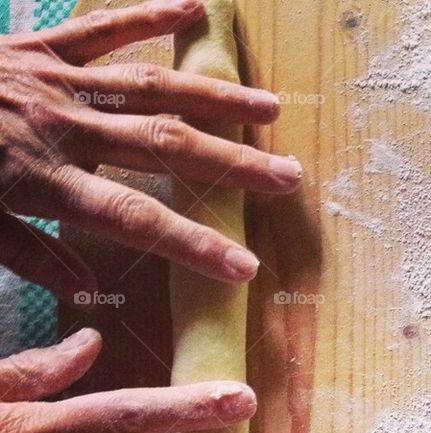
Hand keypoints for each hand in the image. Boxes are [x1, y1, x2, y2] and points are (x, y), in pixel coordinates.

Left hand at [0, 0, 301, 299]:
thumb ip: (31, 258)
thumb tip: (87, 294)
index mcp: (42, 182)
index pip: (135, 219)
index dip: (193, 244)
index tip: (244, 266)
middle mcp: (61, 127)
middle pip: (162, 146)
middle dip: (231, 164)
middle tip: (288, 176)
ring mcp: (52, 80)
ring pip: (148, 86)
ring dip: (214, 98)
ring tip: (269, 110)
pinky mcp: (36, 46)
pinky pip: (96, 26)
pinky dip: (146, 12)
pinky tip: (194, 5)